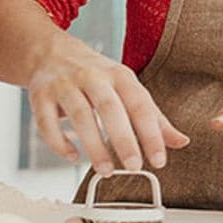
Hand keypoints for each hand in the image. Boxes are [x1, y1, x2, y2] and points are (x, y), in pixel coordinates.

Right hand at [26, 37, 188, 173]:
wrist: (51, 52)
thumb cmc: (96, 76)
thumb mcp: (128, 89)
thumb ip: (154, 117)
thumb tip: (181, 142)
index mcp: (120, 76)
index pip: (140, 105)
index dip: (151, 133)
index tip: (159, 159)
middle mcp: (92, 77)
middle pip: (110, 107)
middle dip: (123, 138)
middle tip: (134, 166)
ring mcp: (64, 84)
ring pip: (79, 115)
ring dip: (93, 145)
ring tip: (105, 169)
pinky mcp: (40, 94)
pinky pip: (46, 121)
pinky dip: (58, 142)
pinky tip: (73, 157)